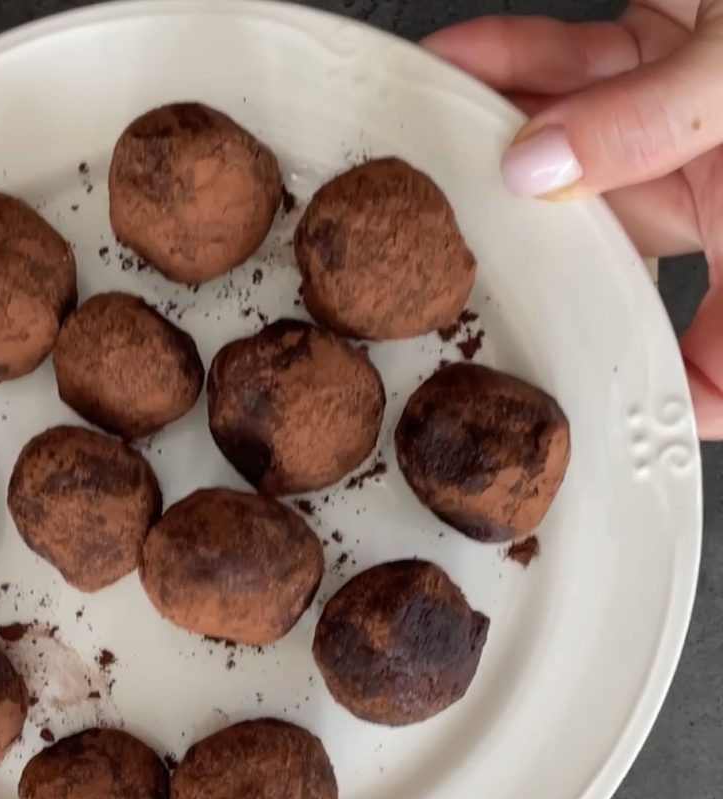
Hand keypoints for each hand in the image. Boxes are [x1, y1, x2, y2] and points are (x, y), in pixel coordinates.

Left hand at [423, 2, 722, 438]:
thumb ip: (650, 122)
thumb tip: (539, 170)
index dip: (695, 391)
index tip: (615, 414)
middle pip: (622, 244)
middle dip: (540, 241)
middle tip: (467, 261)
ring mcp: (693, 115)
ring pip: (580, 155)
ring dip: (506, 142)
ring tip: (438, 148)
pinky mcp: (660, 49)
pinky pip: (576, 74)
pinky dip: (516, 67)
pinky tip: (455, 69)